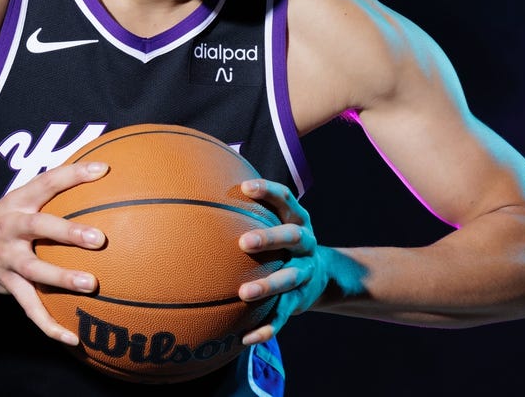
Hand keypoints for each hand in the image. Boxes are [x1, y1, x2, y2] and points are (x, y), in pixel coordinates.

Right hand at [0, 160, 108, 344]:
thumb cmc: (11, 217)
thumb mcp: (26, 196)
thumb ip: (59, 188)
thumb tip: (106, 169)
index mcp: (19, 201)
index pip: (47, 181)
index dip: (74, 174)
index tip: (104, 170)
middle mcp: (10, 228)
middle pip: (38, 227)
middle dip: (67, 231)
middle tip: (98, 238)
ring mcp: (7, 259)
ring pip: (34, 270)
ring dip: (61, 278)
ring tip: (91, 284)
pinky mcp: (8, 286)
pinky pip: (30, 308)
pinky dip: (51, 324)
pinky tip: (74, 338)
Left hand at [236, 178, 328, 344]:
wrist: (322, 276)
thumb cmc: (282, 244)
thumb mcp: (276, 222)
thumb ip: (249, 211)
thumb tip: (202, 191)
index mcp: (298, 220)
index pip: (286, 199)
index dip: (269, 191)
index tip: (246, 187)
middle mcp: (306, 244)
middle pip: (292, 237)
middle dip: (270, 238)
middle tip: (244, 243)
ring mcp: (305, 272)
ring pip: (290, 279)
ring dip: (268, 285)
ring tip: (243, 293)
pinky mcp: (301, 300)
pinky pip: (284, 314)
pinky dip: (268, 327)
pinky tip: (246, 337)